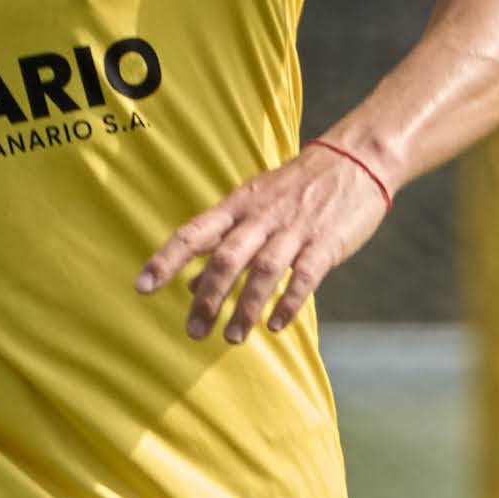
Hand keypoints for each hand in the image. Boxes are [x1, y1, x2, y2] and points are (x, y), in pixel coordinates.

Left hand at [138, 143, 394, 345]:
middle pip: (226, 258)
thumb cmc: (297, 187)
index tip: (142, 287)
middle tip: (193, 332)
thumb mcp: (254, 205)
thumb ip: (222, 242)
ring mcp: (295, 229)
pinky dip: (289, 302)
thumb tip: (191, 282)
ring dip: (246, 307)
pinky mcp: (326, 242)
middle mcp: (262, 216)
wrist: (356, 159)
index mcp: (238, 206)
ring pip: (263, 270)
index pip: (194, 233)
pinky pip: (305, 276)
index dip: (166, 259)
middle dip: (208, 298)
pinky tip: (275, 325)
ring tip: (232, 338)